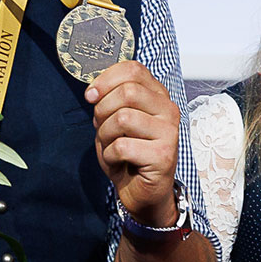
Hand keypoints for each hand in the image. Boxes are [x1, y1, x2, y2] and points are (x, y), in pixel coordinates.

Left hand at [86, 61, 181, 228]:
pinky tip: (118, 162)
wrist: (143, 192)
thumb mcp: (115, 121)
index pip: (134, 69)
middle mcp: (168, 110)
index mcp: (158, 96)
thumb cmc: (128, 155)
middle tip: (101, 127)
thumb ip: (110, 100)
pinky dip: (110, 156)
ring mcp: (169, 133)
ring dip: (105, 135)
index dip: (106, 79)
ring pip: (123, 118)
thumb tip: (93, 91)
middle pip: (127, 92)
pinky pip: (123, 146)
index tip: (91, 96)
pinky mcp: (164, 156)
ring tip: (111, 147)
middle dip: (103, 110)